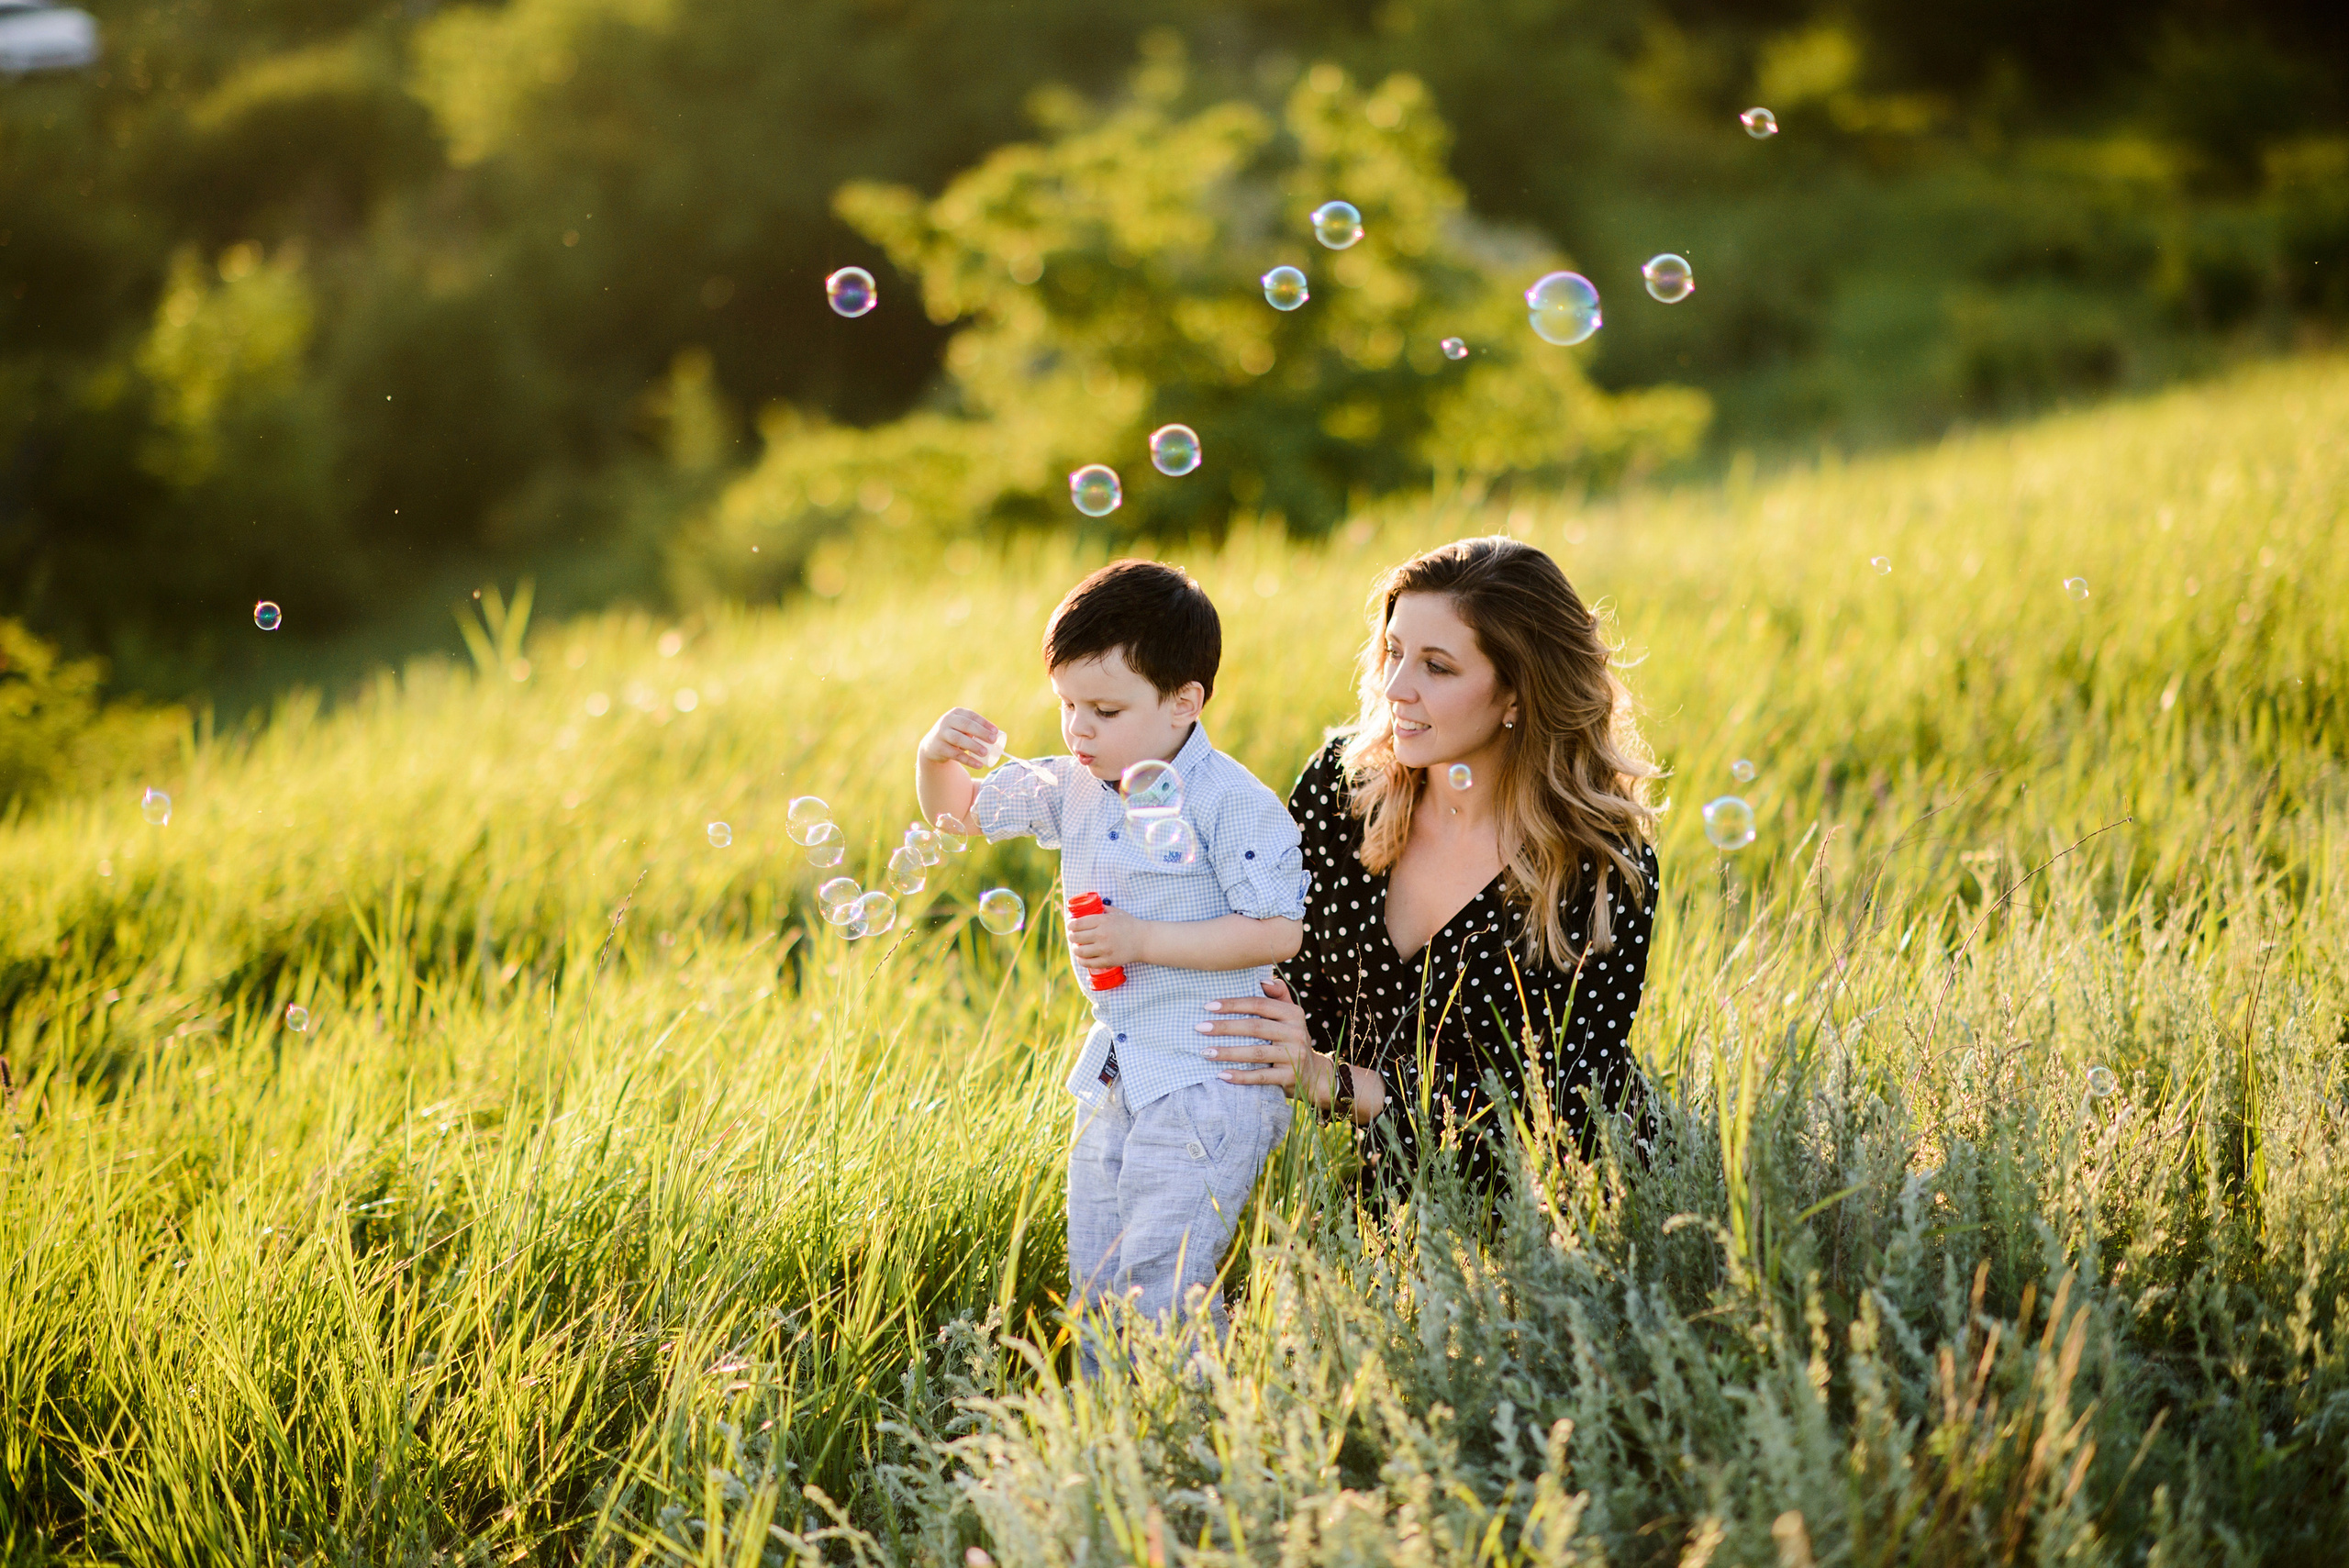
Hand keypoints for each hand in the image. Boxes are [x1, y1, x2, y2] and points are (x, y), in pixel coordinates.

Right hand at [919, 707, 999, 768]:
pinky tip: (978, 765)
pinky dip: (968, 760)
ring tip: (985, 752)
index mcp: (956, 713)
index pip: (972, 716)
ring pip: (959, 739)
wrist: (932, 746)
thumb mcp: (962, 728)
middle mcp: (947, 721)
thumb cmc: (955, 735)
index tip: (996, 731)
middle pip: (966, 725)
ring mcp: (941, 734)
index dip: (984, 723)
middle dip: (981, 732)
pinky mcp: (939, 748)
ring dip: (973, 746)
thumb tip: (998, 735)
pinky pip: (955, 754)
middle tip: (993, 740)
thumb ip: (975, 728)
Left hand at [1067, 905, 1148, 969]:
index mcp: (1102, 921)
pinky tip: (1082, 957)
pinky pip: (1087, 963)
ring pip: (1079, 951)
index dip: (1070, 925)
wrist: (1144, 940)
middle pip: (1075, 937)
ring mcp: (1104, 949)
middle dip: (1071, 936)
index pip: (1077, 923)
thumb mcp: (1116, 912)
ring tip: (1076, 947)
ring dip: (1075, 949)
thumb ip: (1102, 909)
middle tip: (1072, 936)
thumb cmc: (1129, 925)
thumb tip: (1088, 906)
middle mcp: (1102, 935)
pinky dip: (1081, 960)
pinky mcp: (1107, 961)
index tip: (1069, 925)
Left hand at [1195, 978, 1338, 1108]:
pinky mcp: (1290, 1077)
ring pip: (1256, 1053)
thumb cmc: (1291, 1038)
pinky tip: (1222, 1075)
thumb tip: (1262, 979)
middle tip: (1199, 1028)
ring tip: (1205, 1052)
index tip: (1208, 1006)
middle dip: (1225, 1027)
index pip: (1259, 1004)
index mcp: (1293, 1014)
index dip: (1233, 1004)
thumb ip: (1278, 995)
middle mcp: (1296, 1033)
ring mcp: (1294, 1056)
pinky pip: (1262, 1076)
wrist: (1313, 1074)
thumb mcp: (1290, 1015)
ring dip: (1228, 1052)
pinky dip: (1241, 1077)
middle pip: (1255, 1028)